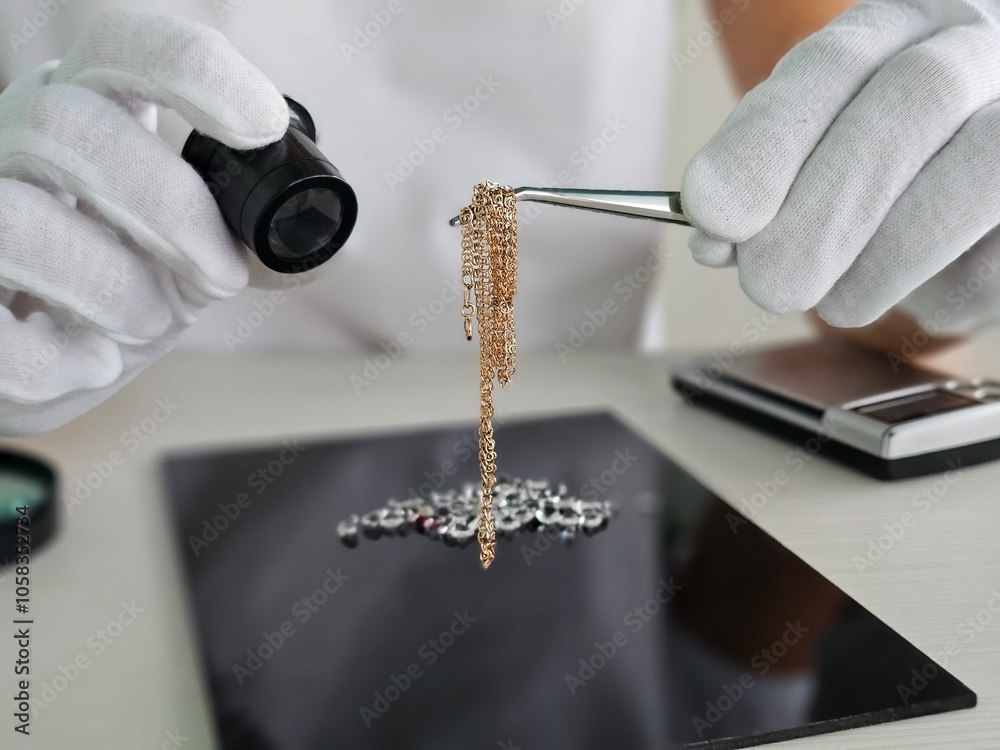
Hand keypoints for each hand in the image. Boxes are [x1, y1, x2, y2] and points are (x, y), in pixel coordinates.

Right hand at [0, 11, 287, 434]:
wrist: (42, 359)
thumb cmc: (124, 287)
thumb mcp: (193, 252)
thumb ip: (246, 237)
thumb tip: (310, 238)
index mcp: (88, 111)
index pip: (122, 42)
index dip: (193, 69)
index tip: (261, 123)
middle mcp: (15, 144)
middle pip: (65, 123)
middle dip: (169, 207)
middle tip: (219, 275)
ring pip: (17, 220)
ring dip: (116, 287)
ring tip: (148, 319)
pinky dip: (54, 358)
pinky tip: (89, 359)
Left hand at [682, 0, 999, 328]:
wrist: (977, 198)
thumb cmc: (884, 174)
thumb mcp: (810, 157)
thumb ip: (761, 184)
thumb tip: (715, 238)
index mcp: (902, 23)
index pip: (835, 60)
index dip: (769, 140)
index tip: (713, 212)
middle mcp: (980, 46)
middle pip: (916, 97)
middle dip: (821, 211)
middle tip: (768, 284)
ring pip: (980, 170)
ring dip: (881, 260)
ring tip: (835, 299)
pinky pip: (999, 259)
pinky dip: (941, 293)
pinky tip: (915, 289)